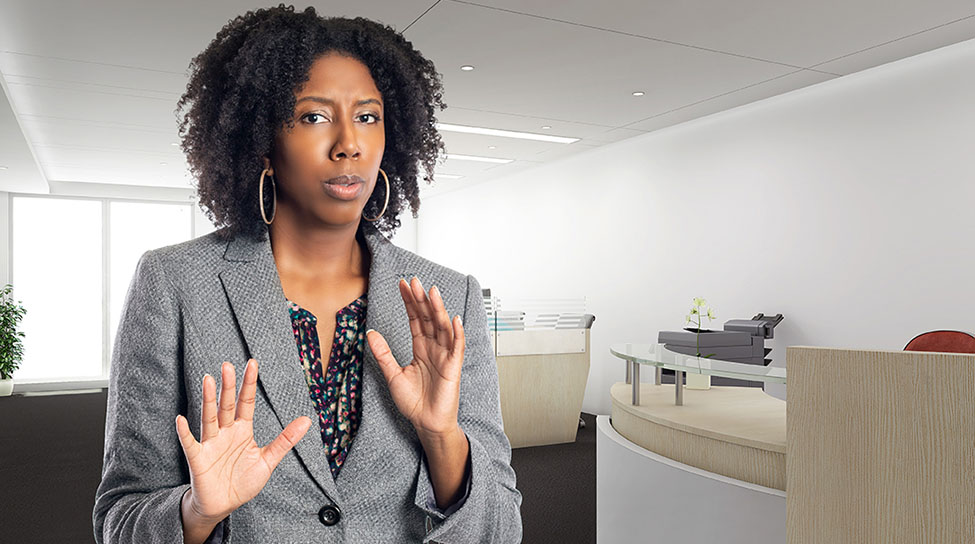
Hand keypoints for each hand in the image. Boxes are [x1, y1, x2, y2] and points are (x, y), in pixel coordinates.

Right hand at [175, 359, 311, 524]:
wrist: (224, 505)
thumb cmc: (243, 481)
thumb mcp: (268, 460)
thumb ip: (285, 440)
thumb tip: (307, 420)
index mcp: (243, 431)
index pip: (246, 402)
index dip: (249, 384)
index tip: (252, 363)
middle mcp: (226, 433)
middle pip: (226, 405)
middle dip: (228, 386)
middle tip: (228, 365)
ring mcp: (211, 444)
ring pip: (209, 418)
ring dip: (208, 400)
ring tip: (208, 380)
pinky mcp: (198, 459)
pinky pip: (190, 444)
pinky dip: (185, 432)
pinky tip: (181, 419)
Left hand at [367, 277, 464, 438]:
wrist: (426, 423)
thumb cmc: (414, 402)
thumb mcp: (393, 375)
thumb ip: (383, 353)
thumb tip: (370, 333)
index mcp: (421, 348)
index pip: (415, 319)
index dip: (409, 302)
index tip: (402, 284)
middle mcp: (434, 348)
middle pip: (428, 318)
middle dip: (421, 299)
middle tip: (414, 281)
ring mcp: (445, 356)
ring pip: (443, 327)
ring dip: (438, 309)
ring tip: (432, 292)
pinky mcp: (453, 368)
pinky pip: (457, 347)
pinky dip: (457, 333)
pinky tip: (454, 319)